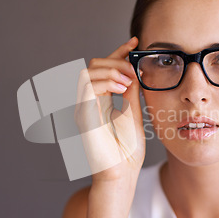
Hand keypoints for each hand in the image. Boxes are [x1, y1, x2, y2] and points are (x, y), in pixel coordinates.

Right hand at [75, 37, 145, 182]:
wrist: (121, 174)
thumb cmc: (127, 152)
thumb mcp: (133, 115)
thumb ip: (131, 95)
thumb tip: (134, 73)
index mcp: (101, 101)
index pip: (105, 70)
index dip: (118, 53)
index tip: (135, 42)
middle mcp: (89, 102)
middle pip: (94, 66)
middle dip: (116, 61)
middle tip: (133, 70)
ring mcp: (84, 109)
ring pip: (88, 73)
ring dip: (111, 71)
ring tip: (128, 80)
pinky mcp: (83, 116)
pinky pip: (87, 87)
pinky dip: (105, 82)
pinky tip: (121, 88)